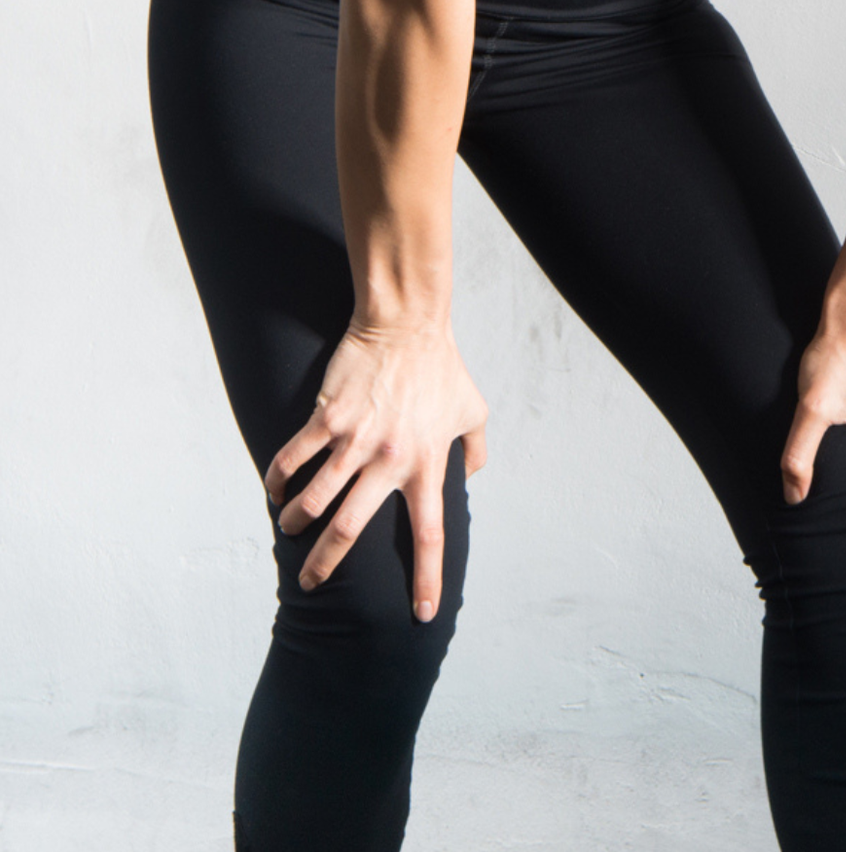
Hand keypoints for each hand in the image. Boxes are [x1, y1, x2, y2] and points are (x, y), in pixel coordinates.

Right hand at [264, 323, 488, 620]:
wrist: (406, 326)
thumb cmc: (442, 368)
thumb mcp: (473, 409)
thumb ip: (474, 448)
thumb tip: (471, 475)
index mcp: (426, 465)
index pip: (429, 534)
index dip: (425, 579)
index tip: (421, 615)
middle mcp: (389, 460)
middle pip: (350, 531)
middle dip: (326, 566)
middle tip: (312, 584)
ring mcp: (355, 440)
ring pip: (313, 500)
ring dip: (296, 523)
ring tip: (290, 528)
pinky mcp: (326, 419)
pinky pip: (292, 460)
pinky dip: (278, 482)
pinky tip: (276, 491)